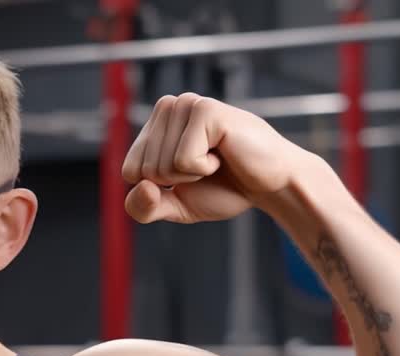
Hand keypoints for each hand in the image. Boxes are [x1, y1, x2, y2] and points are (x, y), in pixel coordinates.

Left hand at [122, 93, 305, 223]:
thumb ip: (144, 208)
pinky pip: (183, 160)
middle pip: (144, 169)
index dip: (159, 188)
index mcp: (155, 124)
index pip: (129, 171)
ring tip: (216, 158)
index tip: (189, 174)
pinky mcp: (205, 110)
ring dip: (193, 174)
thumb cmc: (225, 188)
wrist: (271, 186)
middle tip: (207, 167)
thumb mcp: (174, 205)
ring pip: (161, 165)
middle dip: (177, 181)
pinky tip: (224, 153)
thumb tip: (142, 186)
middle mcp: (168, 107)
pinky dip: (204, 168)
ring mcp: (186, 104)